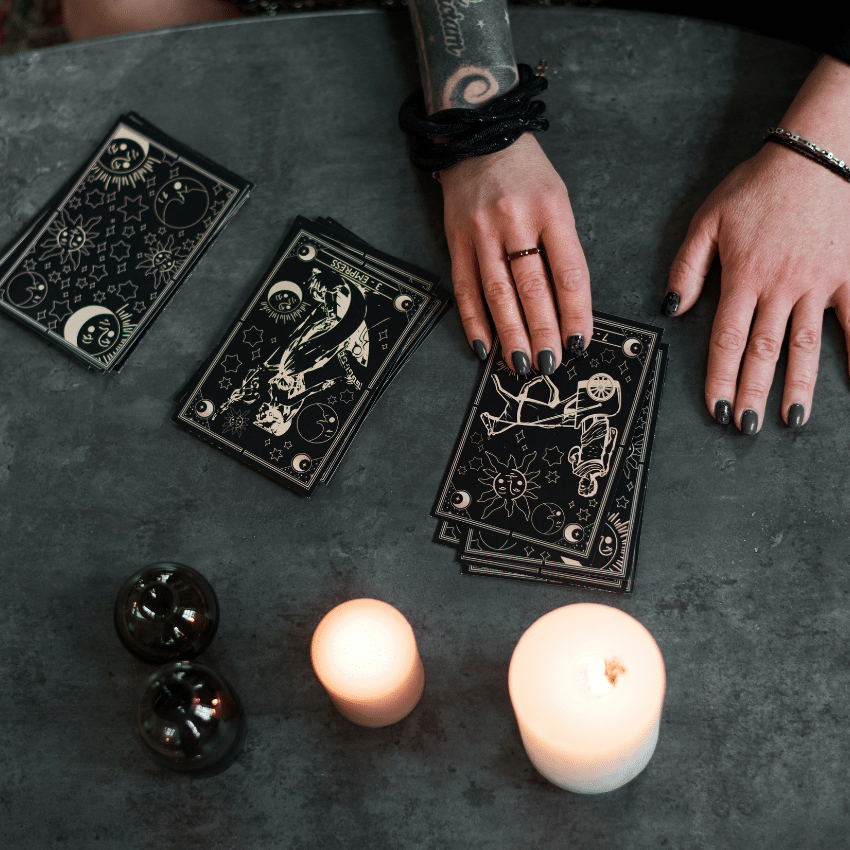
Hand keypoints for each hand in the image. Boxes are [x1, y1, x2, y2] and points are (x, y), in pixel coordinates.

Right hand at [438, 132, 592, 374]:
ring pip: (497, 293)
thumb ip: (561, 248)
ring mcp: (481, 232)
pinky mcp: (456, 241)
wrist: (477, 139)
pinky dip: (473, 322)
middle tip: (550, 363)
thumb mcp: (557, 200)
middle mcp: (515, 221)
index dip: (575, 313)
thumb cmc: (526, 175)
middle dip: (543, 331)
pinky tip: (484, 346)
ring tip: (522, 364)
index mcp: (551, 210)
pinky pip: (465, 288)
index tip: (580, 343)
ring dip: (511, 334)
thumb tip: (564, 308)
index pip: (568, 272)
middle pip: (532, 288)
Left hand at [665, 56, 849, 431]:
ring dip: (796, 385)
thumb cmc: (758, 185)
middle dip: (751, 392)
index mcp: (742, 277)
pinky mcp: (848, 275)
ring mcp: (818, 283)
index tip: (715, 408)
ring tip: (790, 420)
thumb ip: (688, 266)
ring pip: (804, 345)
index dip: (719, 378)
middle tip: (744, 426)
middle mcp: (779, 287)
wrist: (816, 154)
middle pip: (762, 351)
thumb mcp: (708, 219)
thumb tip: (672, 307)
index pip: (726, 340)